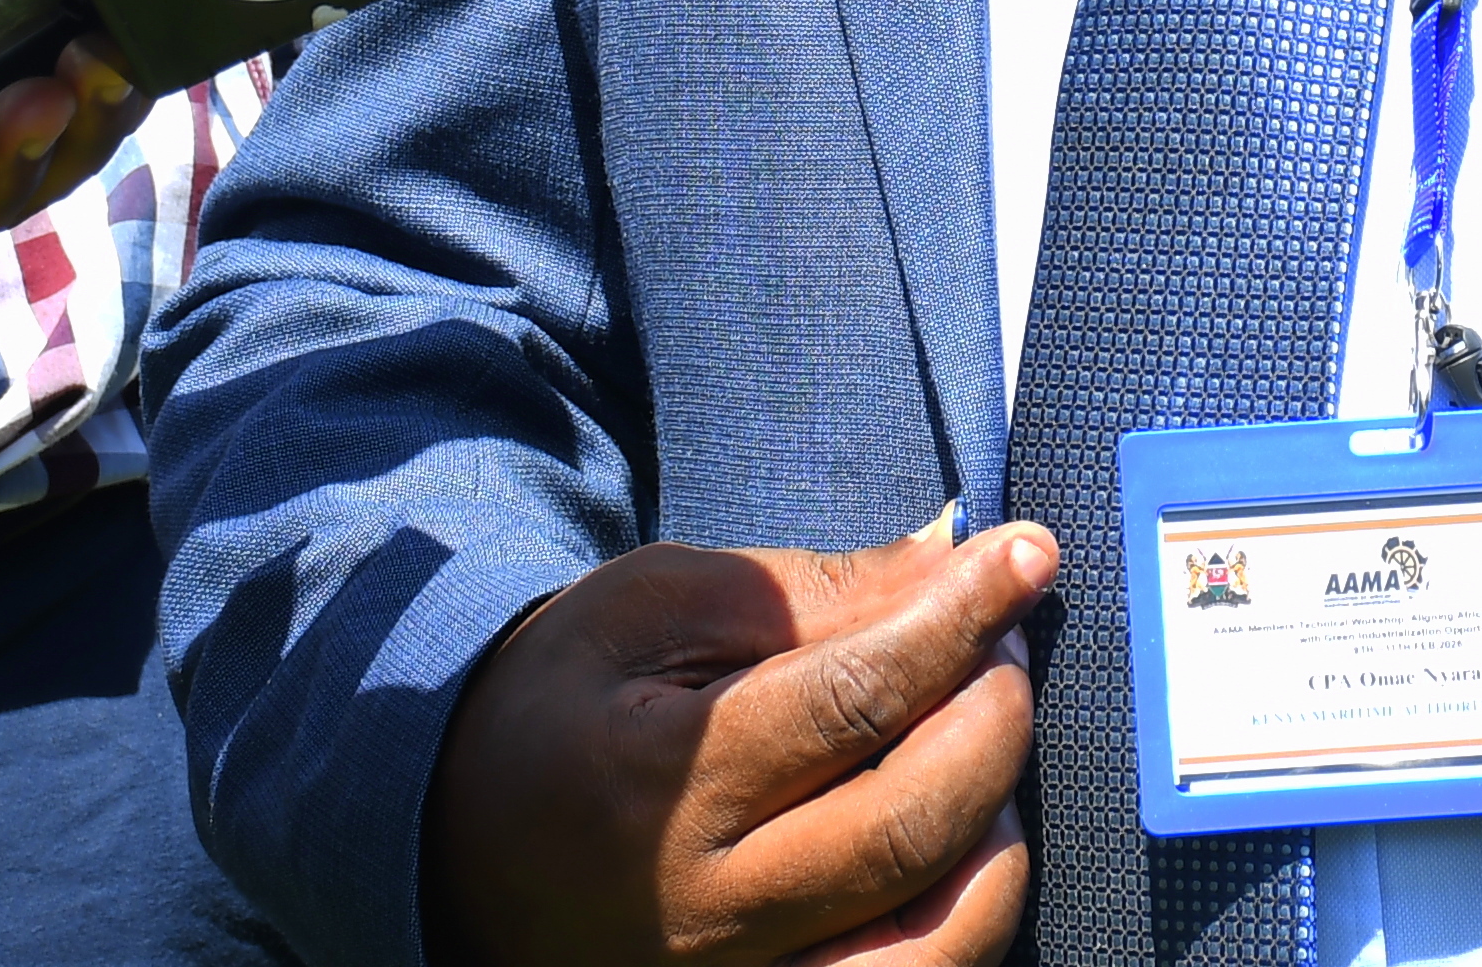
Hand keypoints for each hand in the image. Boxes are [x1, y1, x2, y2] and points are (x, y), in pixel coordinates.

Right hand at [427, 524, 1053, 966]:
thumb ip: (807, 593)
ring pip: (935, 940)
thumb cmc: (567, 706)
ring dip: (998, 827)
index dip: (959, 616)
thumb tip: (952, 562)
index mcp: (656, 781)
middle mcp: (699, 912)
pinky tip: (966, 842)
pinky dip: (971, 922)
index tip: (1028, 554)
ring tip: (982, 746)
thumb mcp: (653, 608)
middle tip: (1006, 645)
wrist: (454, 850)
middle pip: (908, 822)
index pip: (853, 696)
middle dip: (993, 714)